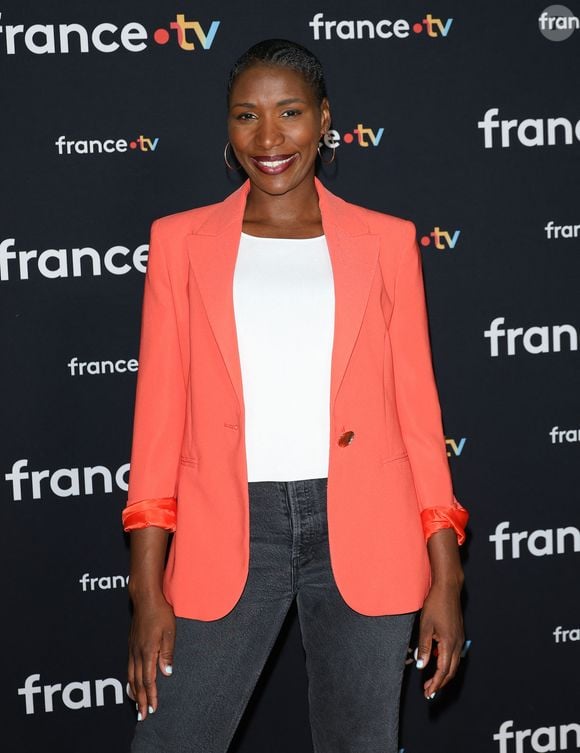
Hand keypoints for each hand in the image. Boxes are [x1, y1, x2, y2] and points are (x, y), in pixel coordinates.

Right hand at [127, 591, 174, 720]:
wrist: (145, 598)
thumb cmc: (161, 612)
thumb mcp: (170, 632)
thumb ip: (167, 653)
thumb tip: (166, 673)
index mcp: (148, 650)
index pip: (148, 679)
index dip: (150, 695)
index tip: (152, 708)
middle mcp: (137, 652)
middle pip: (137, 682)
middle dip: (140, 700)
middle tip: (142, 715)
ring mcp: (133, 648)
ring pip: (130, 676)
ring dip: (133, 692)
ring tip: (136, 705)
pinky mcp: (131, 644)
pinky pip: (129, 667)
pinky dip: (130, 680)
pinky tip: (132, 684)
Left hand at [415, 581, 463, 699]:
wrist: (448, 589)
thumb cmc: (435, 604)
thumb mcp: (425, 625)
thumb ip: (424, 647)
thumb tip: (421, 665)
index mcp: (449, 643)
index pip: (443, 670)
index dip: (435, 683)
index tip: (428, 692)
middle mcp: (457, 644)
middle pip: (451, 671)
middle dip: (440, 683)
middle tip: (428, 691)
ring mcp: (460, 639)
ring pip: (453, 664)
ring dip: (443, 674)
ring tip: (431, 680)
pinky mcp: (458, 634)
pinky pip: (453, 654)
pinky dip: (445, 662)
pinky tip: (435, 660)